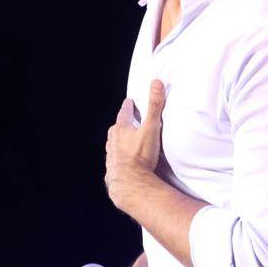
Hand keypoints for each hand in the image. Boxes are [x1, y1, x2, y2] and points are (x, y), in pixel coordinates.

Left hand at [104, 79, 165, 210]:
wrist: (130, 183)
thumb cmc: (140, 156)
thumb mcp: (151, 128)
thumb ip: (155, 106)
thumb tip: (156, 83)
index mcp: (122, 129)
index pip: (124, 113)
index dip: (127, 107)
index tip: (129, 102)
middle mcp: (113, 141)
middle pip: (115, 128)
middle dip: (121, 123)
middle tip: (126, 120)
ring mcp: (111, 156)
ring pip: (112, 144)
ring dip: (118, 140)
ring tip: (124, 140)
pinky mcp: (113, 170)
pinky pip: (114, 159)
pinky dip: (118, 157)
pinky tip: (123, 161)